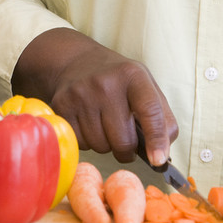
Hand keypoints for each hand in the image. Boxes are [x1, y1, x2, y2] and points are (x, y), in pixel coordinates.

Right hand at [13, 28, 177, 165]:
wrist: (75, 62)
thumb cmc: (117, 81)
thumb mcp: (145, 86)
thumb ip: (162, 117)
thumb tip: (162, 156)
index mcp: (133, 75)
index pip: (150, 110)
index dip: (156, 139)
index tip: (158, 160)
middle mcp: (106, 83)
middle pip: (123, 140)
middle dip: (128, 149)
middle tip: (126, 139)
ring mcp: (81, 94)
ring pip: (101, 146)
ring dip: (107, 145)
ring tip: (105, 126)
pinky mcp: (61, 106)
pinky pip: (81, 144)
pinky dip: (88, 142)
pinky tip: (89, 124)